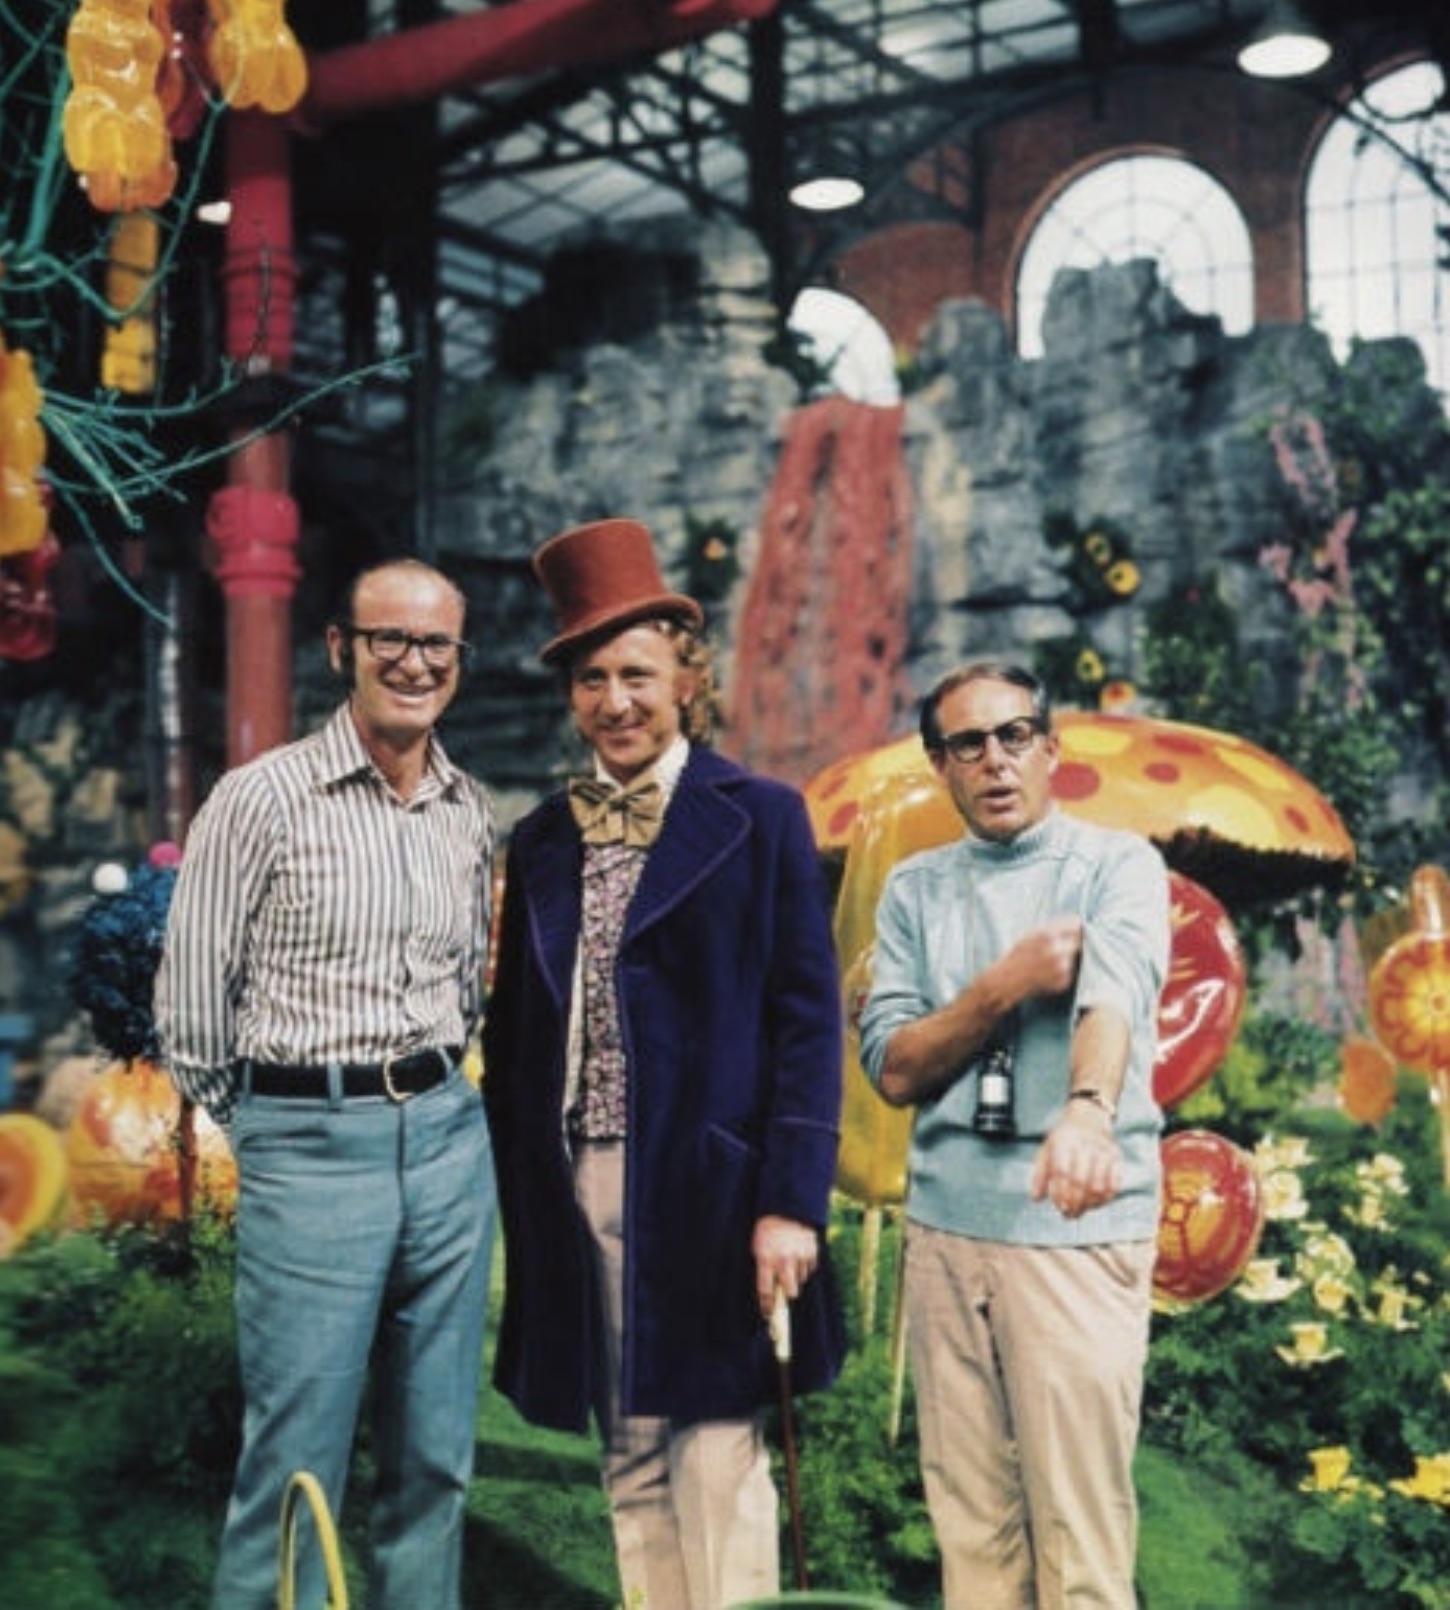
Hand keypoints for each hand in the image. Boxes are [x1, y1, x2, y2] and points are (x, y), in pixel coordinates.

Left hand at [752, 1215, 819, 1318]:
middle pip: (790, 1292)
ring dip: (796, 1276)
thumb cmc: (767, 1229)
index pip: (766, 1292)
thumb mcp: (758, 1247)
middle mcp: (783, 1260)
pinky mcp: (812, 1250)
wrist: (785, 1207)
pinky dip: (804, 1265)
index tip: (768, 1315)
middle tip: (785, 1288)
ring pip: (801, 1280)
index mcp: (766, 1259)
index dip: (767, 1307)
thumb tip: (768, 1291)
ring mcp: (799, 1255)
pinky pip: (810, 1268)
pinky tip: (798, 1254)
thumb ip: (762, 1268)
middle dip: (787, 1293)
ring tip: (790, 1262)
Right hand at [1005, 917, 1083, 998]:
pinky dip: (1062, 971)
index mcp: (1048, 935)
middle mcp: (1058, 951)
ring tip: (1047, 962)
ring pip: (1073, 957)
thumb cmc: (1017, 956)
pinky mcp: (1064, 981)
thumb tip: (1075, 923)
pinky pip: (1069, 971)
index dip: (1072, 928)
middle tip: (1056, 948)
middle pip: (1077, 941)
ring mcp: (1062, 967)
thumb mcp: (1031, 935)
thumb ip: (1053, 928)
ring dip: (1065, 958)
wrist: (1008, 981)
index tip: (1071, 929)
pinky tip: (1047, 972)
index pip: (1075, 925)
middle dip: (1069, 943)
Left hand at [1028, 1101, 1121, 1218]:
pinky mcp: (1116, 1156)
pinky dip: (1106, 1198)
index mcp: (1064, 1141)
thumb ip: (1040, 1174)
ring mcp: (1102, 1150)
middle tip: (1070, 1215)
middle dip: (1075, 1203)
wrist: (1089, 1115)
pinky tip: (1097, 1204)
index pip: (1062, 1172)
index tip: (1060, 1208)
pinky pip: (1114, 1183)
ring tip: (1082, 1211)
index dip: (1061, 1193)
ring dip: (1090, 1204)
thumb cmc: (1064, 1137)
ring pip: (1099, 1185)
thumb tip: (1036, 1199)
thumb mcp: (1047, 1149)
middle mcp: (1084, 1144)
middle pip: (1081, 1181)